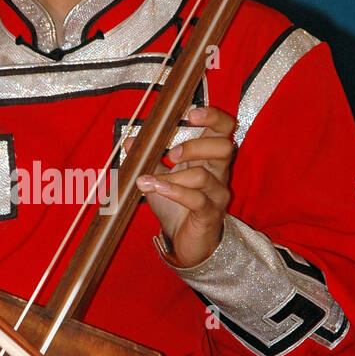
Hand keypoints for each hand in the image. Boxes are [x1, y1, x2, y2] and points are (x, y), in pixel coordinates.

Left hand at [133, 106, 235, 266]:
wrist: (184, 242)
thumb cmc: (177, 206)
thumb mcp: (160, 178)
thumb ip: (149, 158)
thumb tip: (130, 139)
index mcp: (209, 157)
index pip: (224, 128)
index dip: (213, 116)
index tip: (190, 114)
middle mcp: (219, 173)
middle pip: (224, 147)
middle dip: (196, 145)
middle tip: (172, 153)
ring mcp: (217, 194)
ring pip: (204, 176)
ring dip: (173, 175)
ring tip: (149, 180)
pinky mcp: (210, 214)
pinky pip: (196, 200)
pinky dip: (173, 191)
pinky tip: (154, 188)